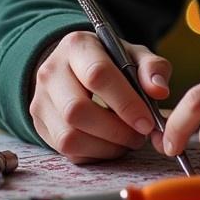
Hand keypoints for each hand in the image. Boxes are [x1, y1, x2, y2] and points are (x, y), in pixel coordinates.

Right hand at [30, 30, 171, 162]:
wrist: (75, 67)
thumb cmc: (110, 61)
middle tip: (139, 134)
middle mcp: (51, 71)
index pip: (97, 75)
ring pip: (69, 137)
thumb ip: (152, 68)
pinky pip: (67, 152)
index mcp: (77, 45)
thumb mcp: (134, 55)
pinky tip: (111, 144)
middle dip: (115, 130)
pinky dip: (95, 154)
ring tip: (127, 140)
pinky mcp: (40, 125)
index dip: (125, 103)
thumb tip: (159, 91)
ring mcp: (40, 100)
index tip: (147, 121)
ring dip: (106, 147)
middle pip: (76, 111)